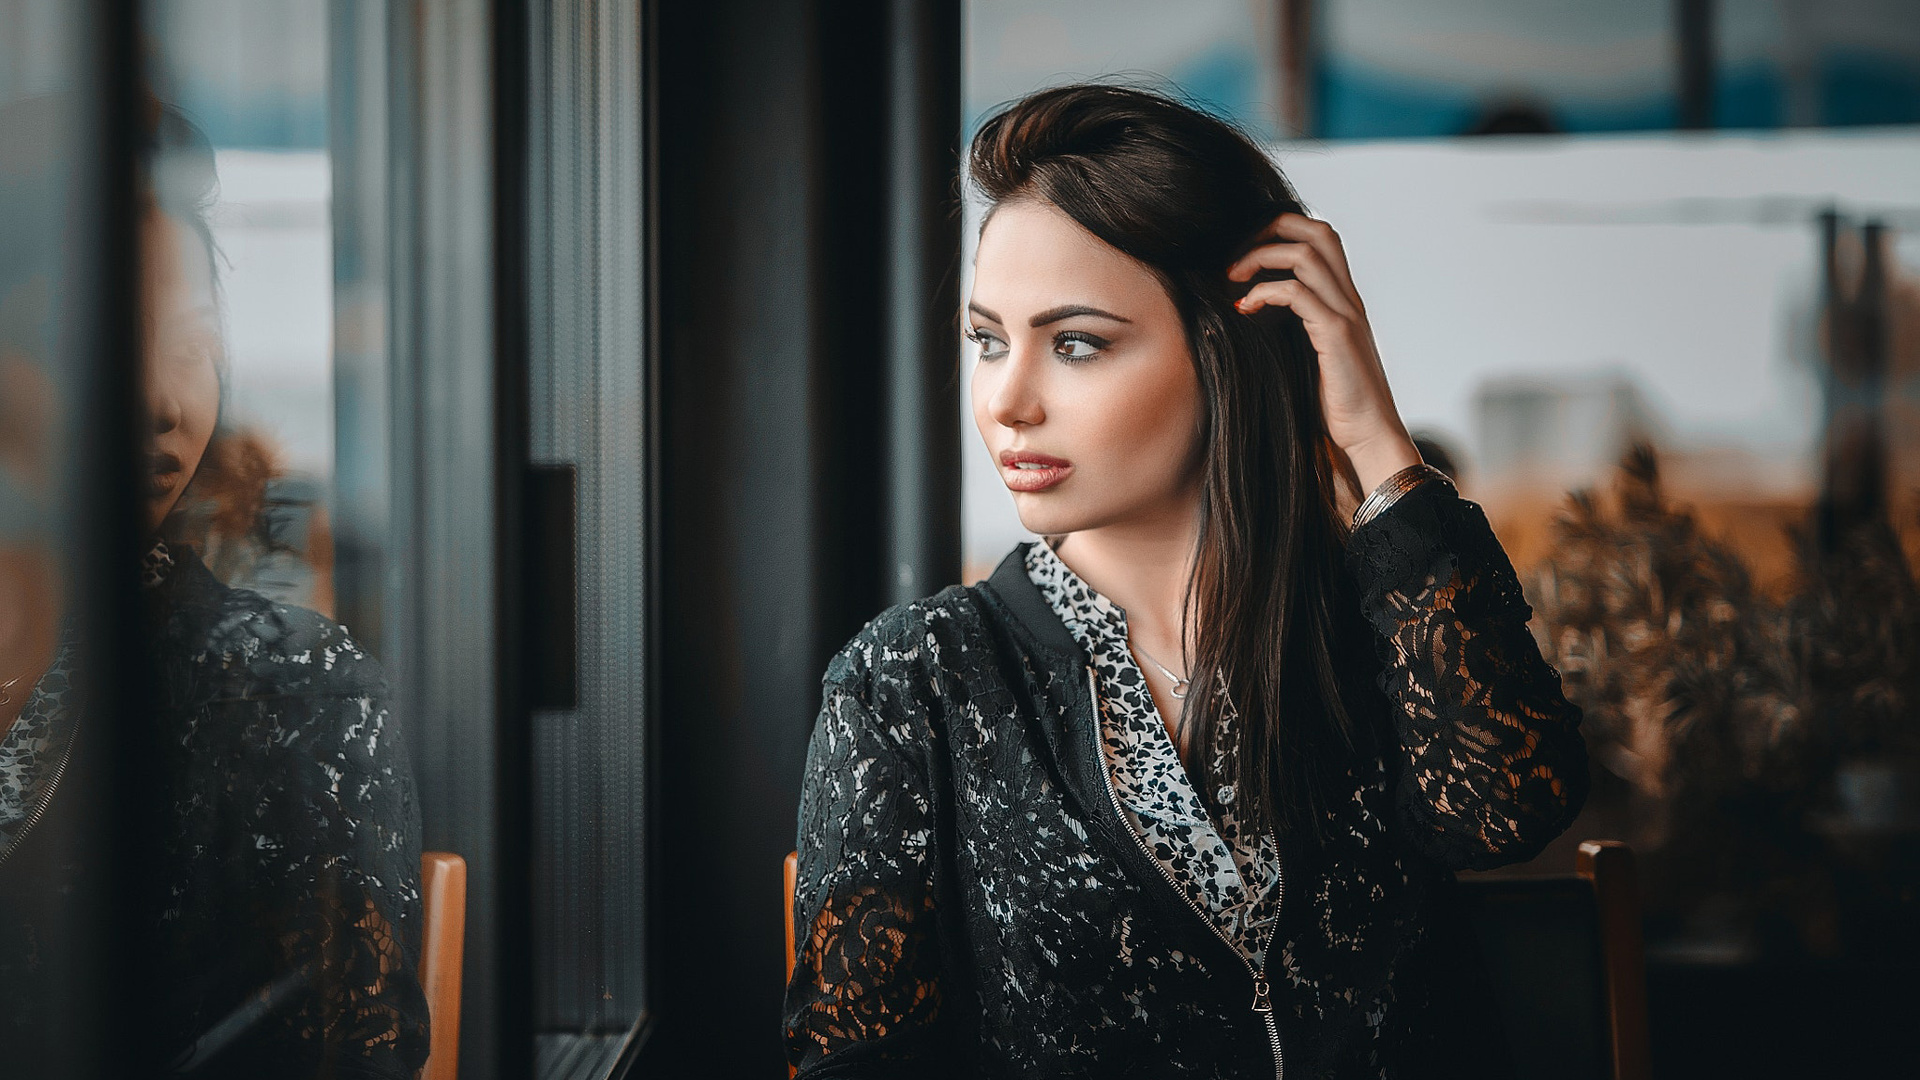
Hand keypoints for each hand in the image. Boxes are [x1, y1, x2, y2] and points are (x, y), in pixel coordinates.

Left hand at [1226, 212, 1420, 508]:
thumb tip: (1247, 314)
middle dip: (1270, 229)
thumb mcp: (1308, 356)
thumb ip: (1291, 330)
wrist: (1369, 436)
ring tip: (1231, 278)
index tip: (1243, 254)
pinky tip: (1245, 308)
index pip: (1320, 238)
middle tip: (1235, 255)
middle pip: (1317, 230)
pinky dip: (1264, 292)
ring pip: (1306, 253)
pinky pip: (1297, 293)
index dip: (1281, 231)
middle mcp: (1348, 299)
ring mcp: (1345, 313)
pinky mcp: (1336, 334)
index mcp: (1343, 300)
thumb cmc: (1336, 405)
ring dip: (1260, 257)